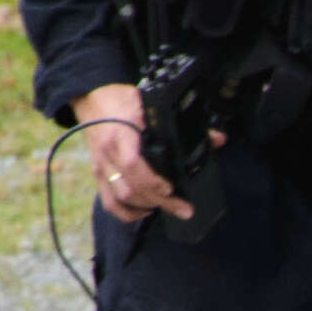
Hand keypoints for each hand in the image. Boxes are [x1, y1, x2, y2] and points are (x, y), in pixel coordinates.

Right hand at [69, 83, 191, 226]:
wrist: (93, 98)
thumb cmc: (122, 100)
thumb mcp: (151, 103)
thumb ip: (183, 123)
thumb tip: (218, 139)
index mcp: (121, 133)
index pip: (132, 164)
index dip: (151, 181)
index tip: (170, 188)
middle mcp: (108, 152)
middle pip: (131, 187)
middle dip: (160, 201)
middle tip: (185, 209)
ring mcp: (101, 165)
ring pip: (120, 198)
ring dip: (146, 207)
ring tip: (170, 208)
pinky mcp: (98, 174)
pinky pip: (109, 202)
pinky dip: (127, 212)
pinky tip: (145, 211)